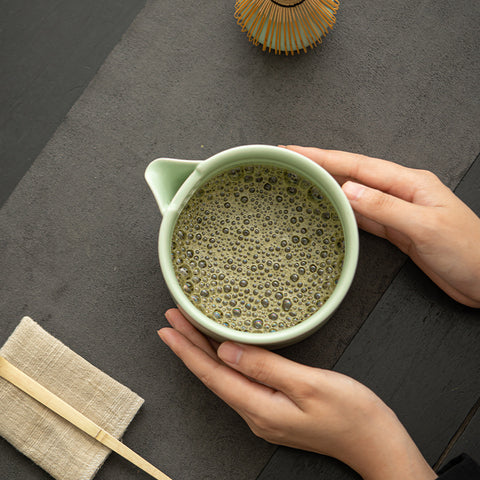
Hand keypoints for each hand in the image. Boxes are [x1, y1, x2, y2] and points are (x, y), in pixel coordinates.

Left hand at [159, 309, 436, 479]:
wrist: (375, 443)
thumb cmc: (350, 414)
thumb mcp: (308, 384)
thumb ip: (264, 366)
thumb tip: (226, 350)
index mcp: (260, 408)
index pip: (213, 374)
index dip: (187, 350)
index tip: (169, 327)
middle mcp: (255, 413)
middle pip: (213, 375)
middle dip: (190, 345)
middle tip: (172, 318)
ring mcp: (264, 413)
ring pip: (225, 377)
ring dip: (204, 351)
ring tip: (189, 329)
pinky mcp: (274, 408)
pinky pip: (240, 380)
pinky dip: (225, 360)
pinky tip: (222, 349)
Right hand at [283, 146, 479, 307]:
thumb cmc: (469, 251)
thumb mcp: (425, 227)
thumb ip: (385, 208)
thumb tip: (348, 190)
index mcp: (410, 183)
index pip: (358, 165)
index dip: (324, 157)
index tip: (297, 152)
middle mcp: (401, 192)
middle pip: (353, 174)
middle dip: (321, 166)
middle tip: (292, 162)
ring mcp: (398, 211)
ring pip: (356, 194)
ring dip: (329, 186)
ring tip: (304, 180)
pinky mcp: (397, 231)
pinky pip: (364, 216)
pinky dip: (344, 210)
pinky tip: (332, 208)